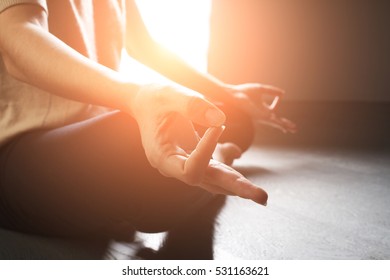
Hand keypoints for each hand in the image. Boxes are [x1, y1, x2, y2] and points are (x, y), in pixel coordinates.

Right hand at [131, 84, 267, 204]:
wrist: (147, 102)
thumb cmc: (156, 98)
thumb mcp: (172, 95)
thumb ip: (193, 105)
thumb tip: (221, 120)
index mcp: (162, 156)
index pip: (191, 169)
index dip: (207, 151)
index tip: (217, 126)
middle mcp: (174, 166)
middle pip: (207, 182)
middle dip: (236, 187)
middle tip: (261, 197)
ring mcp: (184, 164)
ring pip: (214, 180)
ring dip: (238, 185)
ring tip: (260, 196)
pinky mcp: (194, 158)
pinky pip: (215, 168)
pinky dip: (231, 170)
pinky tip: (245, 176)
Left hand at [224, 83, 296, 132]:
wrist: (235, 94)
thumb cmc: (245, 92)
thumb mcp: (261, 89)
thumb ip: (272, 91)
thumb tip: (283, 94)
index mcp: (262, 108)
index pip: (273, 109)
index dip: (278, 102)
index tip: (280, 96)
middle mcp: (262, 114)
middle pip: (276, 121)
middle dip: (285, 124)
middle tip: (294, 128)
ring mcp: (260, 116)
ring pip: (274, 123)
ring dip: (284, 125)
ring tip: (293, 128)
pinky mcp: (258, 116)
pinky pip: (270, 119)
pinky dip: (277, 122)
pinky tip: (283, 124)